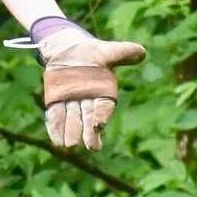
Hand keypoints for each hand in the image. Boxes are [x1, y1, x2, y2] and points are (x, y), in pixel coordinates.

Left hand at [36, 30, 147, 151]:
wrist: (69, 49)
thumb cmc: (93, 53)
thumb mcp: (107, 51)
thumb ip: (122, 53)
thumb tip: (141, 52)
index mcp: (103, 92)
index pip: (104, 106)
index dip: (102, 115)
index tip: (99, 126)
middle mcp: (88, 100)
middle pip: (88, 118)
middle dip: (88, 132)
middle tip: (90, 147)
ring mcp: (71, 101)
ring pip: (72, 118)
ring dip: (71, 132)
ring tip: (69, 146)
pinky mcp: (56, 100)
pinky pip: (56, 114)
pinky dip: (55, 127)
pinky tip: (56, 140)